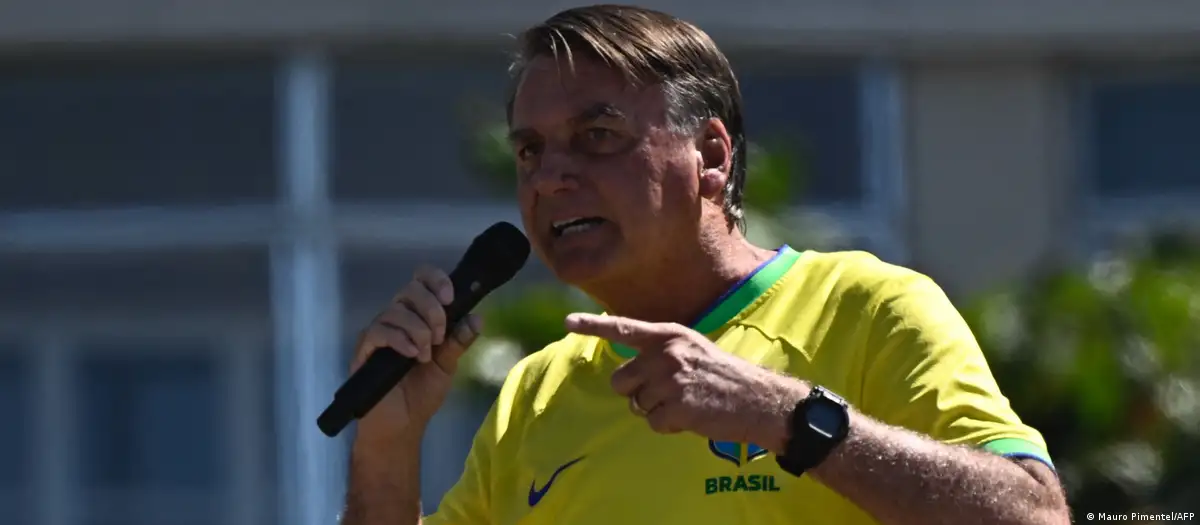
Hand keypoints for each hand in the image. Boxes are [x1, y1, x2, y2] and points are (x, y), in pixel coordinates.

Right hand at [350, 265, 483, 441]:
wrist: (402, 425)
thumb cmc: (422, 394)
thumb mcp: (447, 365)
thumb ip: (459, 341)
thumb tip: (477, 317)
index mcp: (417, 317)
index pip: (421, 281)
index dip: (436, 280)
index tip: (450, 297)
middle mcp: (397, 319)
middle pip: (409, 290)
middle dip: (432, 309)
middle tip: (440, 337)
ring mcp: (379, 333)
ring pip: (396, 311)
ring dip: (418, 330)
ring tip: (425, 355)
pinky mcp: (365, 351)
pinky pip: (379, 331)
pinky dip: (400, 340)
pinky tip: (412, 355)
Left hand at [564, 313, 803, 444]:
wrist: (760, 400)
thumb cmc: (725, 376)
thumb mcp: (693, 349)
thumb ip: (661, 352)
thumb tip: (628, 369)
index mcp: (670, 336)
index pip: (624, 328)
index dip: (593, 326)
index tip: (568, 321)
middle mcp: (666, 354)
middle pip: (620, 380)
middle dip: (636, 392)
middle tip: (667, 393)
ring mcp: (670, 381)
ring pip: (636, 404)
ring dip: (656, 410)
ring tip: (685, 403)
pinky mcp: (676, 408)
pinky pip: (652, 423)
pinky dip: (668, 426)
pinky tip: (691, 416)